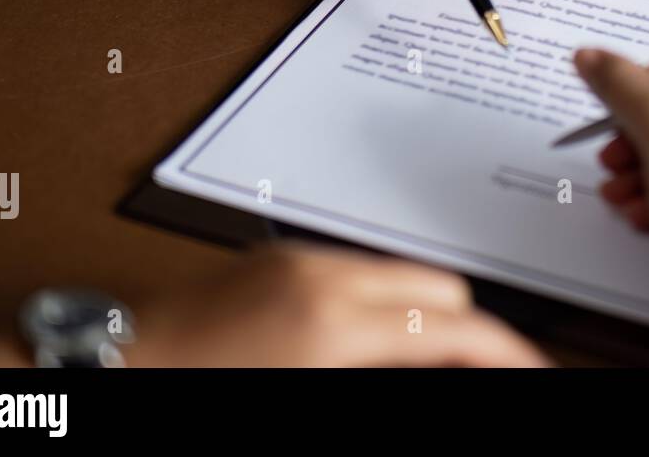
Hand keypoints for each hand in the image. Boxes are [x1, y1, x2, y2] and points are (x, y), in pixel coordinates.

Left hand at [125, 244, 547, 366]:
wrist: (115, 364)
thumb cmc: (198, 387)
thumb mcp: (315, 393)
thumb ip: (396, 369)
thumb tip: (444, 362)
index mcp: (334, 324)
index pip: (456, 329)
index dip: (509, 353)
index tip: (532, 368)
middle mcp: (325, 276)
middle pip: (444, 290)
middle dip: (473, 331)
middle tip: (483, 367)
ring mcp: (303, 258)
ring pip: (406, 274)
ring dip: (430, 313)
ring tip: (431, 359)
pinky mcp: (282, 254)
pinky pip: (363, 268)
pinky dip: (387, 299)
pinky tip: (379, 335)